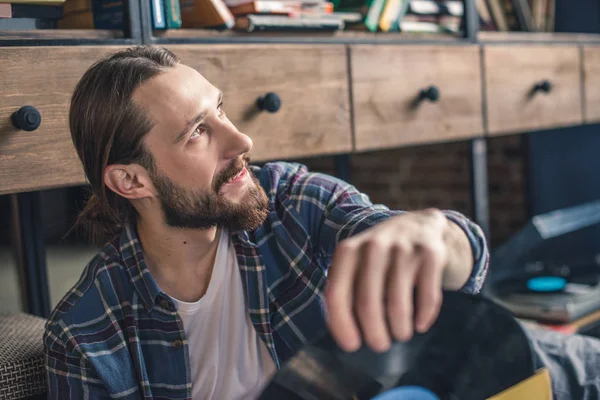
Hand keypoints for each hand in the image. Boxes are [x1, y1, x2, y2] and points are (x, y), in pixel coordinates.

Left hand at [324, 209, 472, 352]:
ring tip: (400, 334)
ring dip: (399, 329)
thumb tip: (346, 334)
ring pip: (397, 304)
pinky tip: (420, 324)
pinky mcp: (430, 254)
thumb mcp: (356, 263)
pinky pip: (427, 297)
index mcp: (348, 251)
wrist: (420, 224)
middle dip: (374, 334)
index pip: (337, 294)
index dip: (342, 325)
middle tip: (380, 345)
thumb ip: (347, 290)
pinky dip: (423, 317)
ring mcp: (403, 248)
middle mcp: (373, 246)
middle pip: (367, 304)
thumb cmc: (380, 256)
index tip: (352, 345)